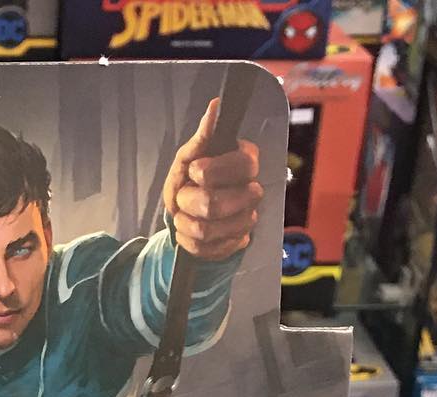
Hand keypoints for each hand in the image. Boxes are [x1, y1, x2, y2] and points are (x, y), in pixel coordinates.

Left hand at [162, 97, 262, 260]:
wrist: (186, 215)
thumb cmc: (189, 181)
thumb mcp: (188, 158)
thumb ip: (202, 137)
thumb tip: (215, 106)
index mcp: (246, 161)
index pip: (242, 166)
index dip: (211, 172)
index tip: (195, 171)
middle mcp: (253, 191)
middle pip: (216, 204)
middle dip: (188, 201)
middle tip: (183, 196)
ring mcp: (247, 220)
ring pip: (208, 231)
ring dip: (184, 223)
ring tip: (183, 214)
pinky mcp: (236, 243)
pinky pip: (206, 250)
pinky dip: (187, 241)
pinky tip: (187, 231)